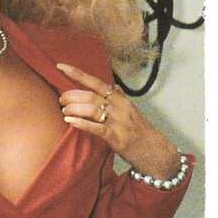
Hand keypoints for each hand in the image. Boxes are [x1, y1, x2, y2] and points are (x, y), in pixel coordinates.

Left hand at [56, 63, 179, 179]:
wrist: (156, 151)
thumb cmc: (141, 132)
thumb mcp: (132, 111)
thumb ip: (120, 99)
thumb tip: (115, 87)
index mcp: (121, 99)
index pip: (96, 82)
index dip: (77, 74)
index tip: (61, 66)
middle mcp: (120, 107)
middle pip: (90, 95)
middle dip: (71, 96)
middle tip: (61, 101)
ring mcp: (119, 122)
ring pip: (92, 109)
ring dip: (74, 109)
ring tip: (64, 112)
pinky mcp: (117, 137)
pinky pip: (97, 128)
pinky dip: (82, 123)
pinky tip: (70, 122)